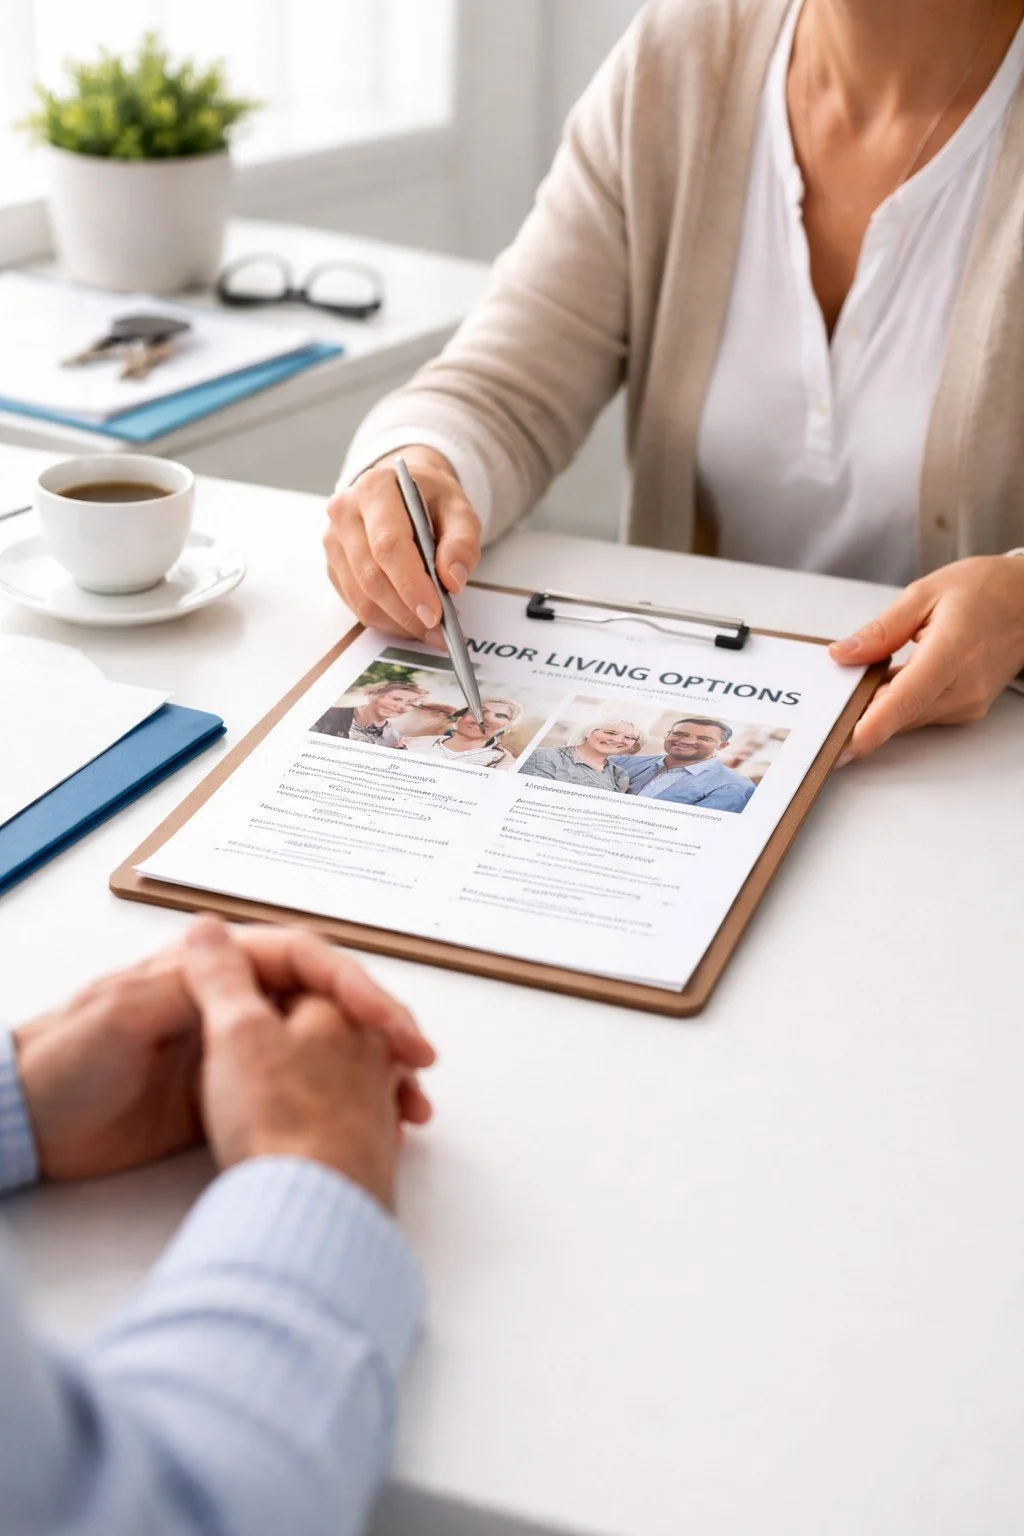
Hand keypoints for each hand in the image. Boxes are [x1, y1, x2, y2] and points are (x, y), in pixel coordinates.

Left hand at [15, 924, 433, 1181]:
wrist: (32, 1128)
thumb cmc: (67, 1061)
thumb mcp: (123, 1015)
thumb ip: (181, 982)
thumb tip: (218, 936)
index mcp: (211, 971)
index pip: (305, 961)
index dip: (355, 987)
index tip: (390, 1026)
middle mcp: (233, 1004)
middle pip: (328, 1000)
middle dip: (381, 1028)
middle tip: (417, 1065)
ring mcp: (236, 1051)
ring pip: (327, 1046)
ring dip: (373, 1068)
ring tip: (408, 1104)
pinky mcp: (231, 1098)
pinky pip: (306, 1091)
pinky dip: (346, 1104)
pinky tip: (369, 1126)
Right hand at [324, 445, 481, 637]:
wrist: (402, 491)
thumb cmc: (430, 500)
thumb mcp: (460, 510)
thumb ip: (462, 542)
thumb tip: (452, 581)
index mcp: (376, 489)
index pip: (388, 544)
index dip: (411, 584)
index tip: (435, 614)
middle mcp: (345, 512)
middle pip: (372, 576)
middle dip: (407, 611)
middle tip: (439, 631)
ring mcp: (334, 540)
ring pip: (361, 596)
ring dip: (397, 622)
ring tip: (430, 631)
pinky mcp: (333, 564)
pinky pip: (356, 603)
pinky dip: (386, 620)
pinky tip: (410, 621)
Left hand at [829, 555, 1023, 760]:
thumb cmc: (986, 590)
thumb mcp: (925, 593)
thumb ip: (881, 629)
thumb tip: (843, 654)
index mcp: (954, 651)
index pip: (908, 698)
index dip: (874, 725)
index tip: (844, 744)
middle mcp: (965, 685)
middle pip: (901, 714)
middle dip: (859, 718)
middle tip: (820, 719)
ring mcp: (968, 701)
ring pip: (908, 718)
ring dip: (876, 709)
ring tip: (850, 692)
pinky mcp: (967, 709)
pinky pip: (920, 713)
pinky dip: (897, 705)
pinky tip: (883, 687)